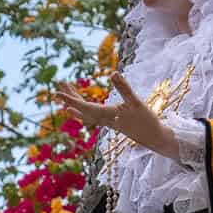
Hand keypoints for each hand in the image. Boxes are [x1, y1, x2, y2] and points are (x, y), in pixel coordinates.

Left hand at [55, 74, 179, 159]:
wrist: (154, 138)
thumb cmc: (147, 121)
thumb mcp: (136, 102)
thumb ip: (124, 88)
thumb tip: (114, 74)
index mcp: (108, 114)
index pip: (84, 106)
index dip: (70, 99)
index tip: (57, 93)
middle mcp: (105, 119)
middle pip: (82, 109)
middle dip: (71, 98)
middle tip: (59, 87)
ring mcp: (108, 122)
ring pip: (87, 113)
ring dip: (77, 103)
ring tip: (68, 94)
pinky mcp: (114, 123)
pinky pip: (94, 116)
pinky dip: (86, 110)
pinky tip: (85, 108)